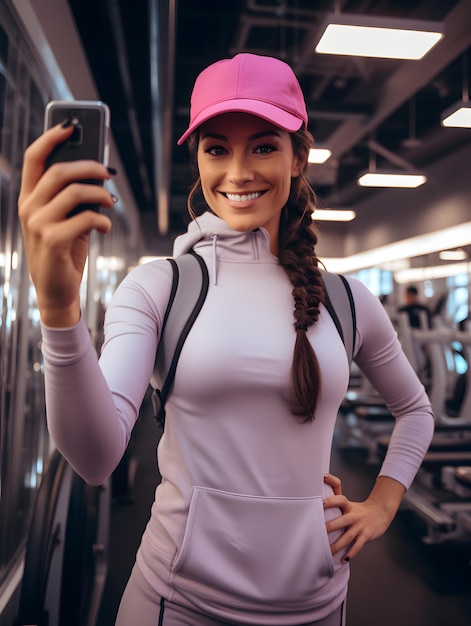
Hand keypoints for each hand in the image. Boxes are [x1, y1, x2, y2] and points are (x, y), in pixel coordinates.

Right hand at [18, 123, 115, 325]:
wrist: (56, 290)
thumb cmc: (64, 251)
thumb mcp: (66, 220)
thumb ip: (73, 198)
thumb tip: (99, 173)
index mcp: (28, 198)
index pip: (34, 158)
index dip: (51, 137)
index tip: (72, 125)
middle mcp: (28, 207)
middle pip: (59, 170)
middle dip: (89, 166)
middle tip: (109, 172)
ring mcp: (37, 224)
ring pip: (74, 191)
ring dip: (100, 194)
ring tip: (110, 202)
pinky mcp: (53, 240)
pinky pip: (85, 218)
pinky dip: (102, 219)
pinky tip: (106, 226)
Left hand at [323, 473, 404, 561]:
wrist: (380, 514)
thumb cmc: (358, 508)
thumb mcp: (347, 501)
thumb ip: (335, 490)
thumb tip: (322, 475)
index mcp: (348, 506)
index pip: (340, 500)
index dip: (332, 501)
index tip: (322, 503)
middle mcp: (354, 516)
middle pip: (342, 521)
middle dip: (331, 527)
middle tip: (319, 531)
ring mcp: (360, 526)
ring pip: (348, 537)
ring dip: (338, 545)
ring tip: (328, 552)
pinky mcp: (366, 536)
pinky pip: (357, 545)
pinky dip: (351, 553)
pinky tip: (344, 559)